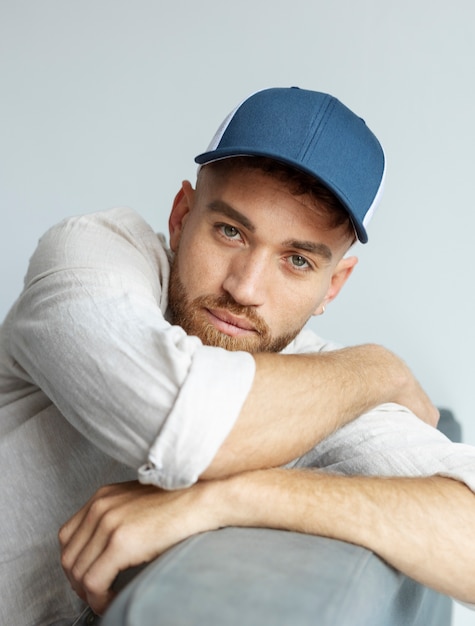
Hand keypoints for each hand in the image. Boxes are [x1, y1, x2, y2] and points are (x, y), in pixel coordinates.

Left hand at [59, 480, 218, 614]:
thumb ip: (115, 517)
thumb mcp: (136, 503)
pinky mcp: (121, 542)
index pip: (67, 537)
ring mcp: (109, 523)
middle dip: (78, 582)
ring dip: (87, 593)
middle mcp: (100, 507)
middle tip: (94, 594)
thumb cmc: (177, 505)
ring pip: (77, 572)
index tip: (87, 577)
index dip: (74, 562)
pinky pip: (93, 582)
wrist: (202, 501)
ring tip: (104, 598)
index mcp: (102, 496)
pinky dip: (98, 599)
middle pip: (69, 555)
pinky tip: (112, 599)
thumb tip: (103, 549)